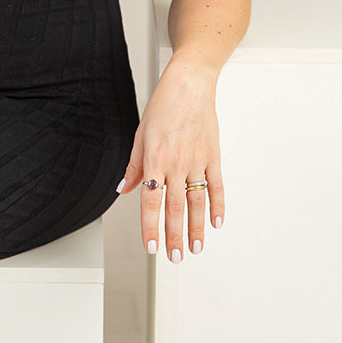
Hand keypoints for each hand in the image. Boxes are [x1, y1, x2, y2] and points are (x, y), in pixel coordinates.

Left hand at [115, 56, 223, 262]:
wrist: (190, 84)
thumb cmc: (164, 104)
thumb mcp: (141, 132)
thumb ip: (134, 164)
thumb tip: (123, 188)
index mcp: (155, 158)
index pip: (151, 201)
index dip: (150, 226)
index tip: (152, 246)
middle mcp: (176, 163)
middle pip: (175, 208)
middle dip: (174, 236)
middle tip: (175, 258)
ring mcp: (197, 161)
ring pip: (197, 202)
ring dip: (196, 228)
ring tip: (194, 248)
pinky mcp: (213, 156)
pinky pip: (217, 186)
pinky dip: (218, 206)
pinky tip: (216, 223)